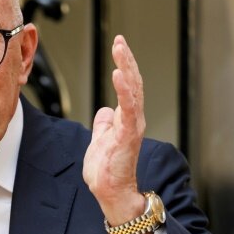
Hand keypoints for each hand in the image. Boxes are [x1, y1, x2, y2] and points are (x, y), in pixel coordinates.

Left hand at [83, 36, 152, 233]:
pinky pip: (128, 109)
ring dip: (127, 68)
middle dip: (127, 60)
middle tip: (120, 40)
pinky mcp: (127, 136)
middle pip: (133, 83)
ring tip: (121, 49)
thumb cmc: (107, 171)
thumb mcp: (100, 140)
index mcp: (126, 119)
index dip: (124, 66)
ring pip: (134, 92)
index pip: (128, 87)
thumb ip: (104, 125)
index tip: (119, 46)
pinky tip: (118, 74)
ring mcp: (132, 127)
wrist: (111, 193)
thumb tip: (105, 111)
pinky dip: (124, 90)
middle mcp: (133, 120)